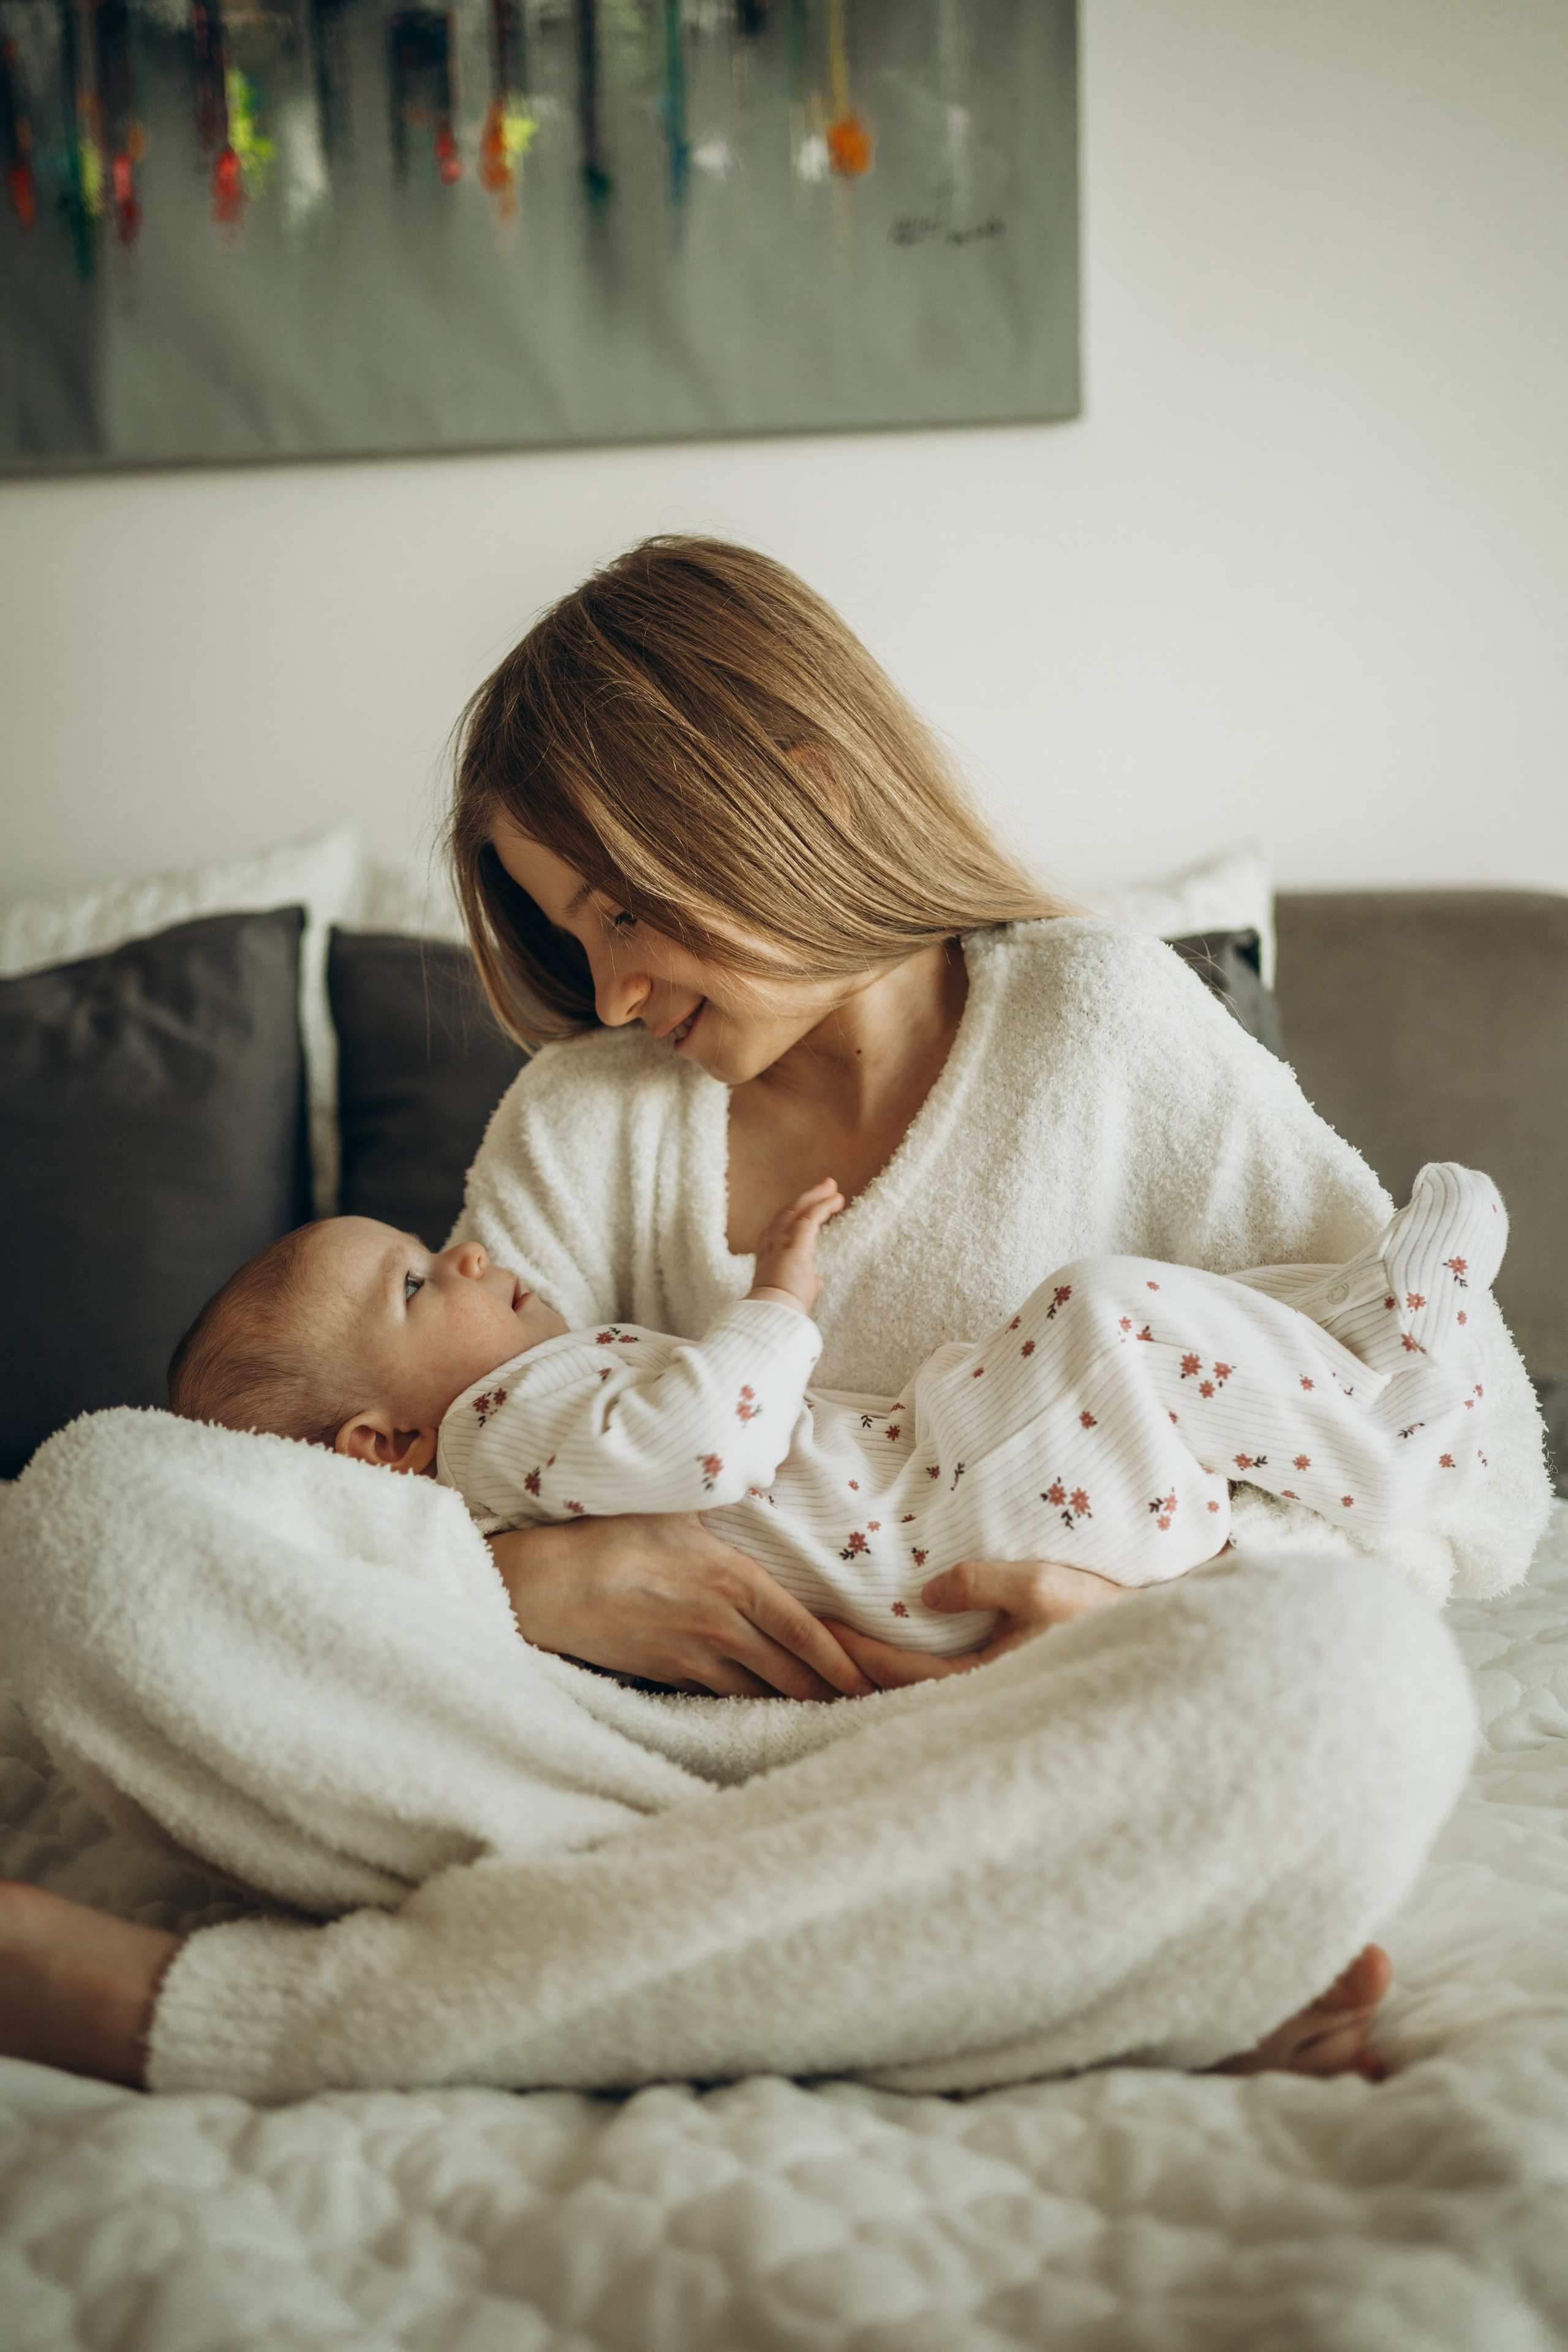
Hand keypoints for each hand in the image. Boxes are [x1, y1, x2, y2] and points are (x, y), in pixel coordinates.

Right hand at [489, 1512, 874, 1699]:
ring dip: (794, 1705)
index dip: (842, 1662)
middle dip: (831, 1693)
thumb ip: (723, 1498)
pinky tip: (765, 1710)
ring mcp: (693, 1658)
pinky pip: (720, 1696)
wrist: (550, 1586)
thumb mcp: (676, 1504)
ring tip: (829, 1715)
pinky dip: (748, 1704)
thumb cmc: (611, 1534)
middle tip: (866, 1705)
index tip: (870, 1680)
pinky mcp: (667, 1676)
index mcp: (733, 1582)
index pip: (804, 1631)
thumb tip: (756, 1472)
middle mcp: (721, 1628)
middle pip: (791, 1675)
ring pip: (759, 1693)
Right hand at [749, 1177, 844, 1313]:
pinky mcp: (795, 1243)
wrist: (774, 1314)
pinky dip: (824, 1205)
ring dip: (816, 1196)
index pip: (780, 1226)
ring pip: (798, 1209)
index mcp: (769, 1254)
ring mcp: (781, 1241)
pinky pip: (811, 1216)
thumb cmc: (784, 1307)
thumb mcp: (797, 1290)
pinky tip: (836, 1199)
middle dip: (807, 1198)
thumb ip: (807, 1280)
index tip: (809, 1205)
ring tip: (831, 1186)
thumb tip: (815, 1280)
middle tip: (825, 1187)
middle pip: (789, 1212)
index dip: (795, 1213)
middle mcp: (771, 1243)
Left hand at [823, 1557, 1127, 1688]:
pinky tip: (886, 1654)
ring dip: (872, 1675)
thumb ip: (979, 1583)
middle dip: (850, 1671)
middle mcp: (978, 1704)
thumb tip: (925, 1593)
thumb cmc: (1098, 1612)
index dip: (854, 1650)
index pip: (898, 1674)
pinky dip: (902, 1674)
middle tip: (805, 1644)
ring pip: (913, 1696)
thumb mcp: (1039, 1586)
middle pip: (895, 1695)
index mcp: (982, 1686)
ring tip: (832, 1651)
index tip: (819, 1627)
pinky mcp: (995, 1691)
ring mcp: (985, 1700)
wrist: (1151, 1643)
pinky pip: (935, 1688)